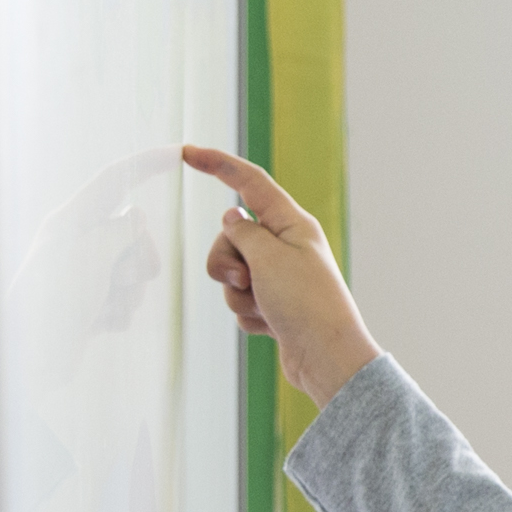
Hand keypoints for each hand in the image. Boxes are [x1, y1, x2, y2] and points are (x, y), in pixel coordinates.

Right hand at [181, 144, 379, 404]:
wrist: (325, 359)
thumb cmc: (305, 304)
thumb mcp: (268, 257)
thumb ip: (242, 231)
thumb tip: (232, 217)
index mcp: (292, 224)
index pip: (249, 182)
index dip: (218, 164)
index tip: (186, 152)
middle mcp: (286, 246)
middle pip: (230, 237)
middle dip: (225, 260)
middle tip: (246, 280)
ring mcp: (278, 277)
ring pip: (230, 272)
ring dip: (238, 294)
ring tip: (264, 308)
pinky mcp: (273, 305)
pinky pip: (240, 302)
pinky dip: (249, 315)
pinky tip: (271, 327)